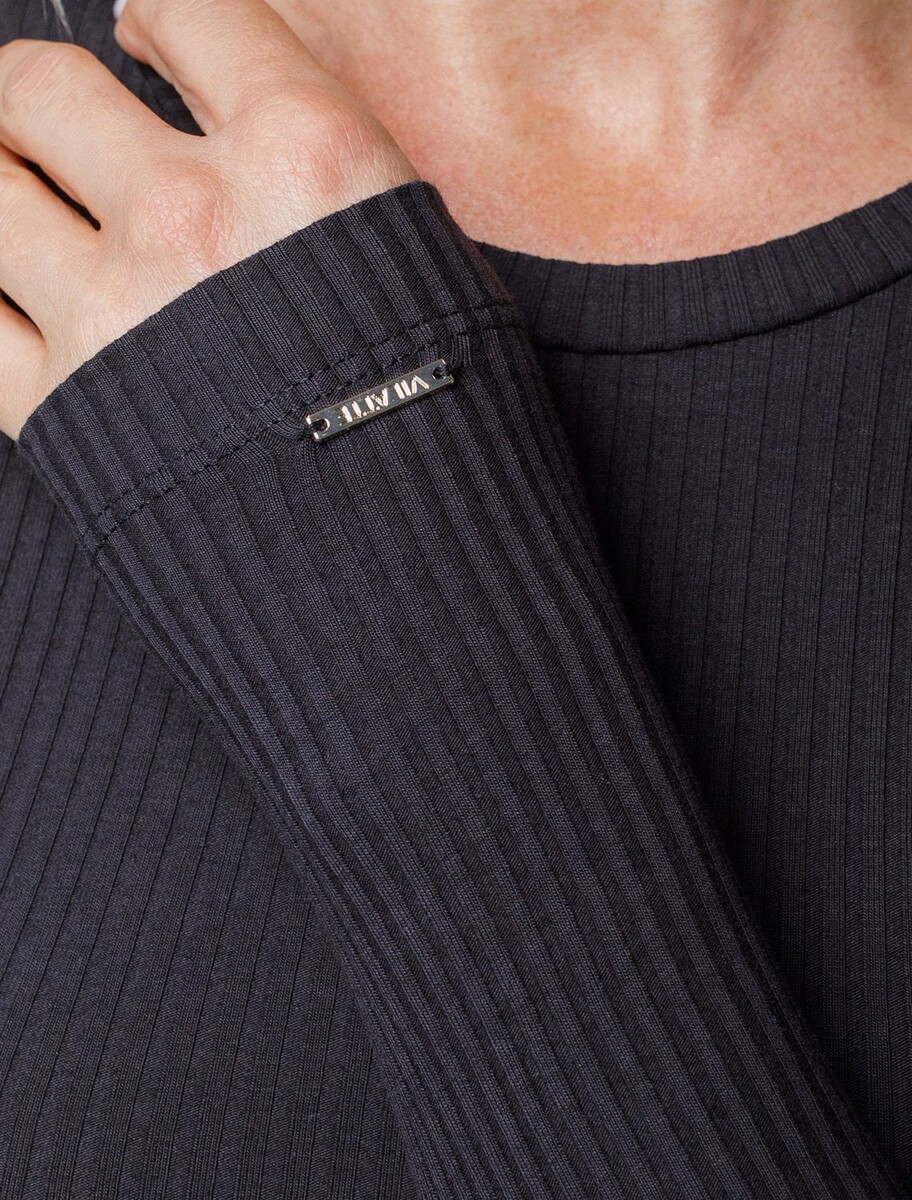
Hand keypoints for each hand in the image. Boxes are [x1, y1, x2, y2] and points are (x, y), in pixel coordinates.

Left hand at [0, 0, 417, 439]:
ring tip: (18, 207)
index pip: (189, 11)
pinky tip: (11, 301)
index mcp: (304, 160)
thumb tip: (257, 128)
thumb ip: (332, 185)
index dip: (153, 20)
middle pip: (38, 87)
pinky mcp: (64, 415)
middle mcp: (193, 216)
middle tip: (42, 124)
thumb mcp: (435, 273)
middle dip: (31, 97)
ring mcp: (115, 312)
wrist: (422, 591)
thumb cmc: (457, 438)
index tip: (143, 40)